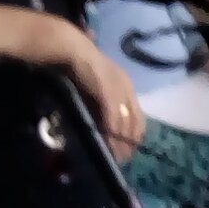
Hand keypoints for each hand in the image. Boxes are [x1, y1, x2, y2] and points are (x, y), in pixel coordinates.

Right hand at [62, 35, 144, 159]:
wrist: (70, 49)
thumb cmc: (79, 65)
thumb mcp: (96, 85)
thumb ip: (101, 102)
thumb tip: (100, 123)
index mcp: (127, 85)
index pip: (138, 115)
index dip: (135, 134)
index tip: (131, 148)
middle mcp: (127, 89)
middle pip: (134, 122)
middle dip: (130, 142)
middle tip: (123, 158)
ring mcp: (118, 91)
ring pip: (124, 123)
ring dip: (120, 142)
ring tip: (115, 157)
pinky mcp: (107, 94)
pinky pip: (112, 119)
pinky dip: (110, 133)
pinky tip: (108, 145)